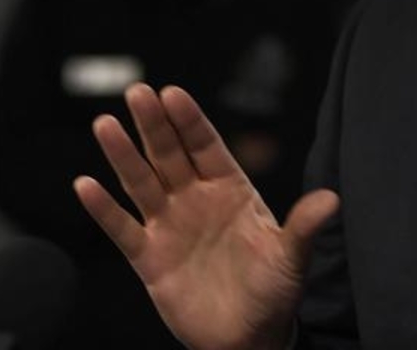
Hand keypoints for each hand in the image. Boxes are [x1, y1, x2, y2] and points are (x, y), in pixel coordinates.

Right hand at [73, 82, 338, 349]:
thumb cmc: (274, 292)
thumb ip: (304, 227)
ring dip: (123, 155)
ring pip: (141, 183)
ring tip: (105, 124)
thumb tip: (332, 199)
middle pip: (170, 154)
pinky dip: (103, 209)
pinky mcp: (149, 259)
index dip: (189, 120)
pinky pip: (122, 229)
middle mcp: (196, 200)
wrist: (248, 339)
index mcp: (231, 189)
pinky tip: (85, 185)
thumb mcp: (292, 258)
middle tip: (136, 92)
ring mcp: (170, 226)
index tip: (172, 92)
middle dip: (153, 124)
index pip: (207, 146)